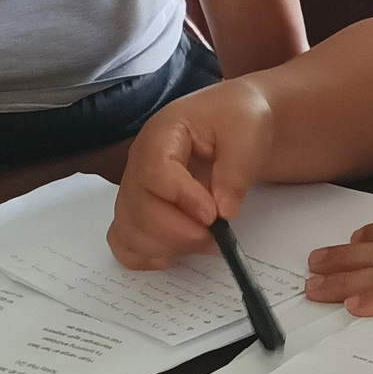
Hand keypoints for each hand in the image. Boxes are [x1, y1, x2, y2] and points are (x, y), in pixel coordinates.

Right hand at [108, 81, 275, 269]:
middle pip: (139, 206)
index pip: (156, 171)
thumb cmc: (238, 120)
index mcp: (162, 134)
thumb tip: (223, 212)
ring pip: (129, 228)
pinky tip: (173, 253)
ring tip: (205, 242)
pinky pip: (124, 239)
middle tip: (217, 236)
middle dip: (179, 231)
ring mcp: (136, 187)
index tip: (213, 215)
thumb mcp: (248, 132)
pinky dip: (144, 254)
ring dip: (166, 245)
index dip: (183, 199)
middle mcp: (139, 161)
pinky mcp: (140, 209)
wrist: (233, 122)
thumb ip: (236, 170)